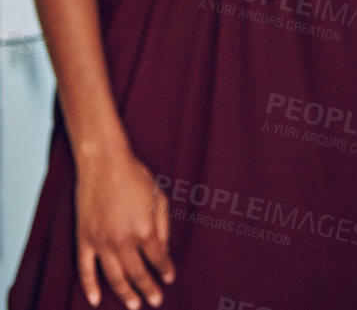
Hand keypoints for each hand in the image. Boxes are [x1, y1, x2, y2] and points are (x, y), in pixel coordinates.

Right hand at [75, 144, 173, 309]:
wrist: (104, 164)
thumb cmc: (136, 177)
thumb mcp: (159, 199)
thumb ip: (163, 227)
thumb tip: (164, 250)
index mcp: (145, 229)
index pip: (158, 258)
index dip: (165, 270)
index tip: (169, 280)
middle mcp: (123, 240)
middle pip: (138, 272)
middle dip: (148, 288)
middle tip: (156, 301)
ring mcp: (101, 241)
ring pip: (114, 276)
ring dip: (125, 292)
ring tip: (134, 305)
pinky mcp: (84, 239)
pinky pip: (84, 268)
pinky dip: (89, 286)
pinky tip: (96, 299)